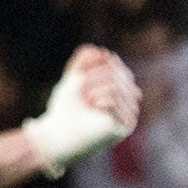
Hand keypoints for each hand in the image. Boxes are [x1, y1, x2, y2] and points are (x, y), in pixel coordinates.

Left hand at [23, 46, 139, 175]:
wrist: (57, 135)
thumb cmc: (65, 108)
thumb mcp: (73, 77)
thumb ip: (85, 59)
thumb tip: (104, 52)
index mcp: (119, 86)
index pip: (114, 64)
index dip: (95, 65)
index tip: (78, 77)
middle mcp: (128, 100)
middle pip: (117, 73)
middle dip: (94, 78)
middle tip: (81, 92)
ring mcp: (129, 113)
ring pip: (116, 86)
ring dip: (94, 89)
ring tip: (86, 100)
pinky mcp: (125, 126)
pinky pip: (116, 100)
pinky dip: (100, 99)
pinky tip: (93, 105)